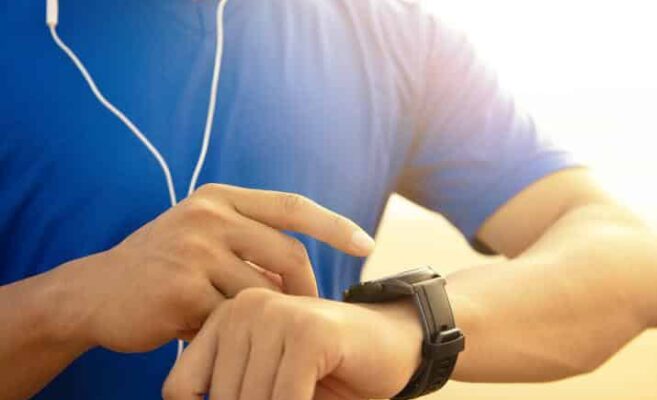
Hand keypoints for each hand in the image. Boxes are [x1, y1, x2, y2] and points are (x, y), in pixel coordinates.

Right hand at [67, 184, 374, 352]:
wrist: (94, 293)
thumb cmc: (161, 267)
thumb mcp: (203, 236)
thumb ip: (249, 242)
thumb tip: (302, 272)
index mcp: (220, 198)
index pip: (293, 206)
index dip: (335, 225)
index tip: (368, 244)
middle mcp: (209, 216)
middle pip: (289, 255)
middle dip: (308, 290)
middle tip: (309, 314)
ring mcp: (194, 251)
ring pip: (263, 293)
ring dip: (267, 318)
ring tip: (258, 330)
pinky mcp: (181, 289)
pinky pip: (232, 319)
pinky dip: (236, 333)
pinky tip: (221, 337)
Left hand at [162, 288, 422, 399]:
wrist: (393, 345)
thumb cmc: (326, 371)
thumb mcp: (264, 384)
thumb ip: (231, 391)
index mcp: (224, 319)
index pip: (180, 388)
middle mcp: (243, 308)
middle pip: (220, 399)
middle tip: (288, 398)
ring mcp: (277, 314)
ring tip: (305, 395)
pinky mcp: (308, 331)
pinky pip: (286, 398)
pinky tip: (318, 397)